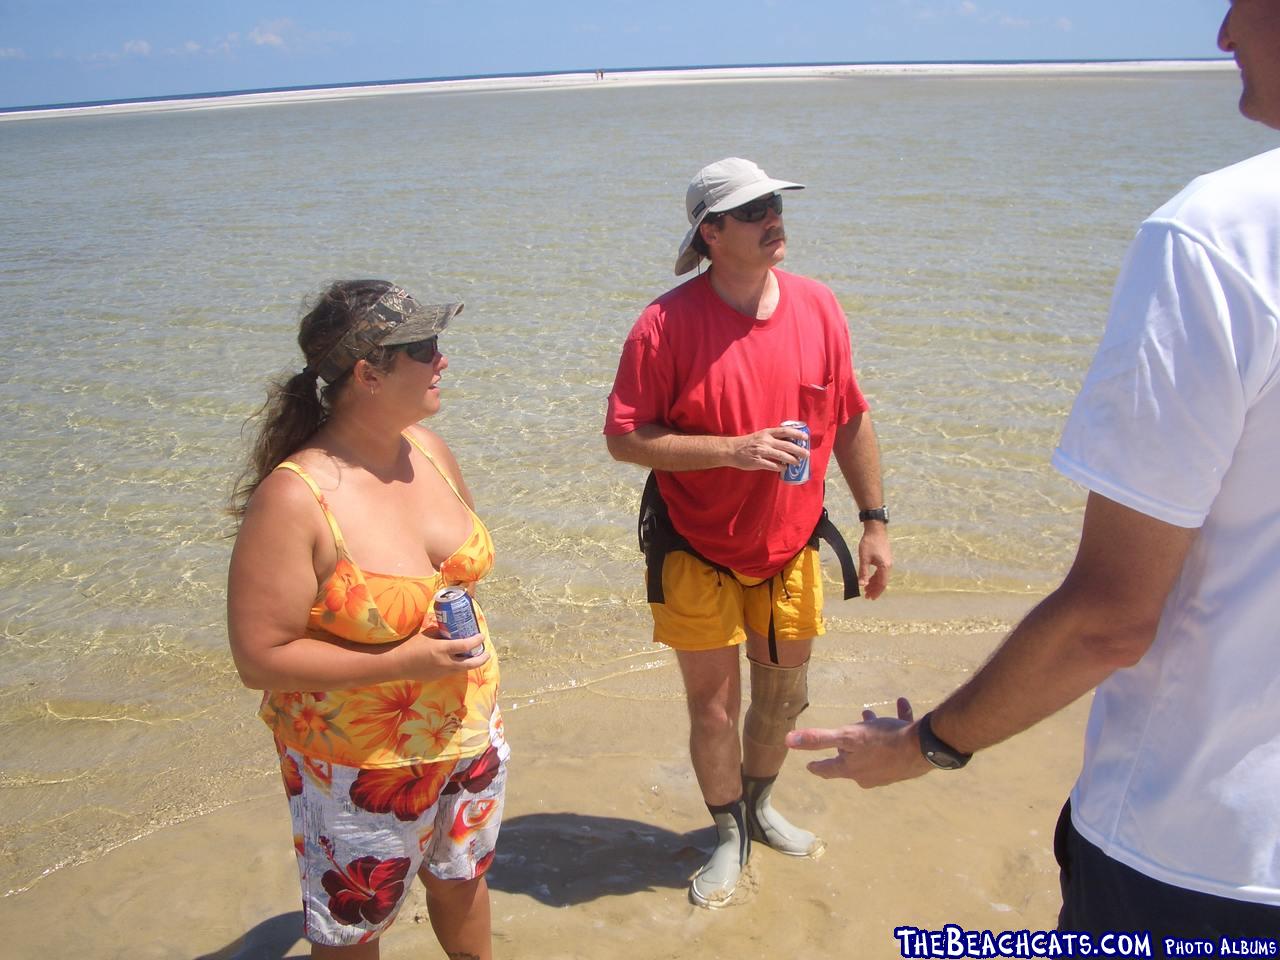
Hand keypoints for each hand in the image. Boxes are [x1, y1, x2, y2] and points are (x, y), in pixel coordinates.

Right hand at [399, 627, 489, 679]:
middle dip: (481, 659)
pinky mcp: (438, 678)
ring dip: (470, 663)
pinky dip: (458, 666)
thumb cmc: (411, 646)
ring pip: (462, 669)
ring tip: (475, 656)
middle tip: (487, 654)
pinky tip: (458, 661)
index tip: (481, 636)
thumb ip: (441, 633)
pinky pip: (452, 672)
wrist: (398, 665)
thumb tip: (451, 628)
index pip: (465, 646)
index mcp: (442, 649)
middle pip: (470, 664)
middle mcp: (445, 663)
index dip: (476, 641)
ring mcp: (442, 672)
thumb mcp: (427, 635)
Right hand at [727, 425, 809, 471]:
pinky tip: (784, 468)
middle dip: (799, 450)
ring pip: (782, 456)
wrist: (732, 450)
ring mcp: (762, 451)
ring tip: (798, 462)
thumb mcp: (760, 436)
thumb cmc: (747, 443)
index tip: (805, 437)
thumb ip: (772, 438)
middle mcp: (766, 441)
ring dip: (792, 460)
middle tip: (806, 454)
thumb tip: (788, 442)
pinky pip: (773, 465)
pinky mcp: (758, 461)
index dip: (797, 433)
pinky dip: (780, 467)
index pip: (785, 431)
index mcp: (767, 433)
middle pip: (787, 444)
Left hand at [786, 698, 929, 787]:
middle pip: (852, 760)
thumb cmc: (883, 741)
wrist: (924, 748)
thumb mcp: (847, 737)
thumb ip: (818, 739)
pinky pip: (898, 738)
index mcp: (852, 769)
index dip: (817, 766)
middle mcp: (869, 773)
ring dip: (871, 731)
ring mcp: (889, 768)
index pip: (828, 769)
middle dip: (845, 746)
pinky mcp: (906, 759)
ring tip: (870, 715)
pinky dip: (897, 722)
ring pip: (875, 747)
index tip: (809, 767)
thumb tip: (788, 741)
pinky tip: (902, 704)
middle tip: (841, 738)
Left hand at [857, 523, 892, 598]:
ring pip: (881, 576)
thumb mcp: (864, 558)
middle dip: (875, 589)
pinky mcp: (885, 558)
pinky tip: (869, 579)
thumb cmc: (869, 543)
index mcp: (885, 567)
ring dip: (874, 583)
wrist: (876, 529)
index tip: (870, 598)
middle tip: (867, 596)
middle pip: (882, 581)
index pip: (882, 584)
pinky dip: (875, 577)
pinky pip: (881, 571)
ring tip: (866, 589)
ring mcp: (887, 562)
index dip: (876, 592)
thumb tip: (861, 585)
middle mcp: (888, 566)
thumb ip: (863, 572)